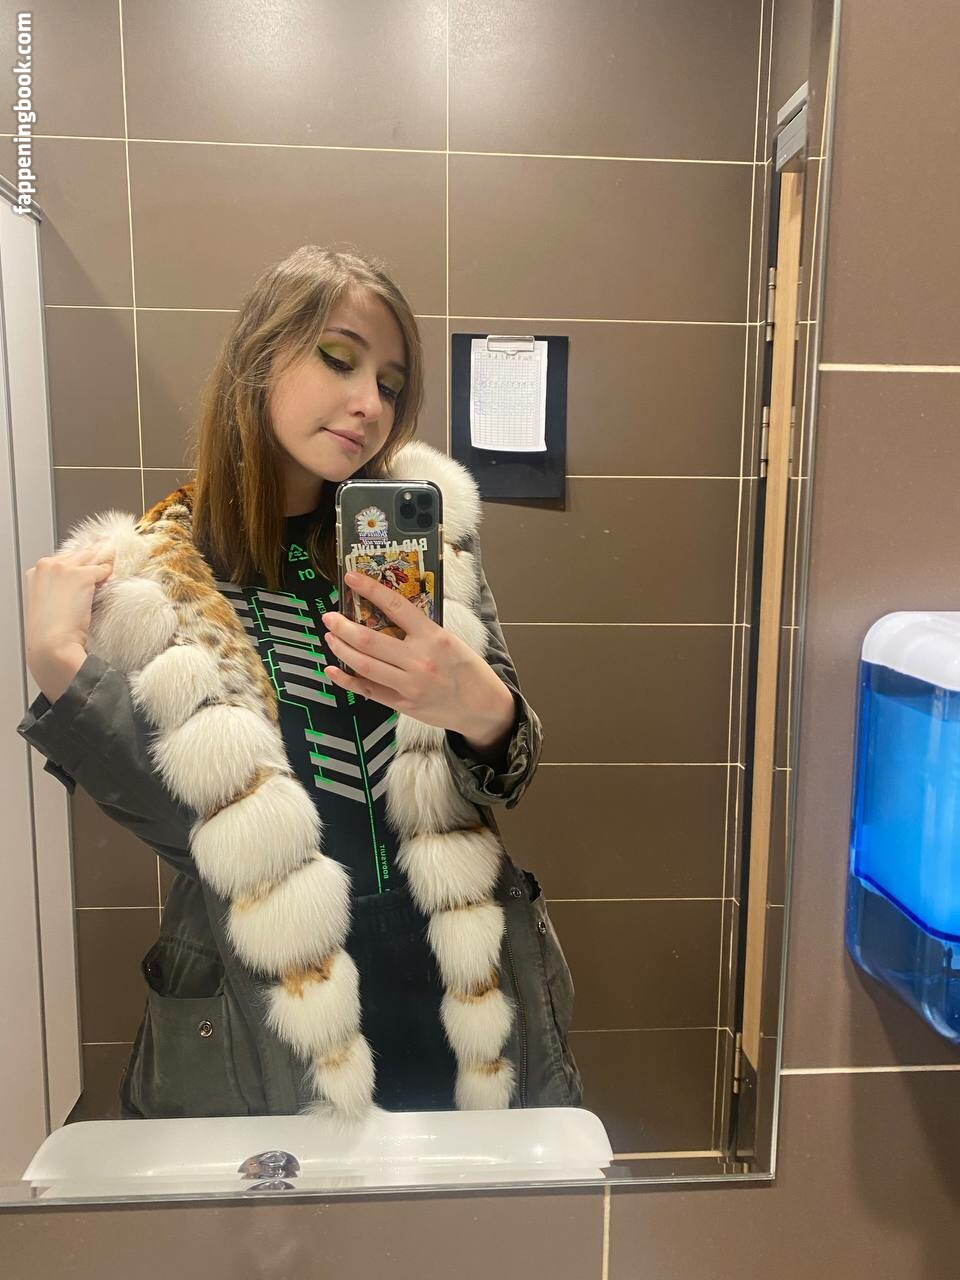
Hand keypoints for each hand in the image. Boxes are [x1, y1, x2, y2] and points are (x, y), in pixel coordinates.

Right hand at [23, 542, 114, 698]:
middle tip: (101, 574)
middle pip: (79, 555)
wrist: (52, 644)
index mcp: (35, 572)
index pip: (63, 560)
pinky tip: (106, 585)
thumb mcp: (47, 604)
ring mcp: (65, 569)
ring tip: (104, 581)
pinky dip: (108, 577)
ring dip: (100, 569)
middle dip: (91, 564)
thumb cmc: (49, 631)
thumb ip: (57, 588)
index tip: (86, 574)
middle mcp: (48, 565)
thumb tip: (78, 584)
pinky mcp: (82, 576)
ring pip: (92, 558)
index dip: (77, 568)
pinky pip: (103, 570)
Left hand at [322, 571, 515, 750]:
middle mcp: (419, 660)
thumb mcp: (451, 641)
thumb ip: (421, 630)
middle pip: (369, 639)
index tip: (352, 579)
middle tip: (329, 617)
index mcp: (434, 637)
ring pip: (364, 664)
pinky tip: (333, 670)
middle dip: (342, 626)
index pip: (396, 607)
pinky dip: (347, 680)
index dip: (370, 590)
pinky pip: (368, 690)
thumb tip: (389, 614)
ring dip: (341, 649)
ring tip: (330, 637)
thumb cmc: (468, 671)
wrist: (483, 708)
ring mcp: (409, 684)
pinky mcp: (403, 704)